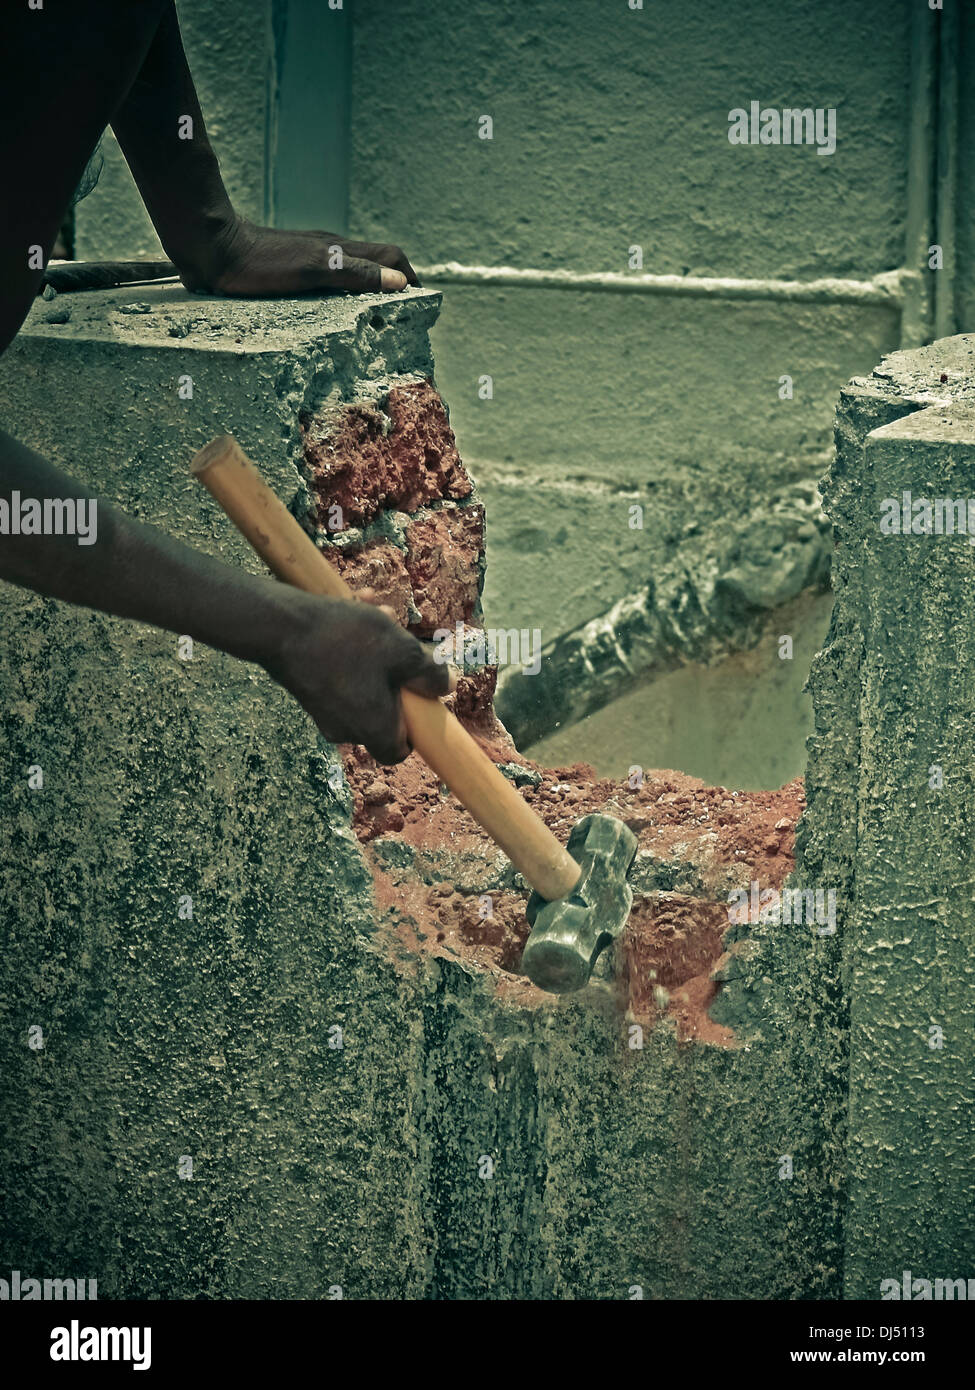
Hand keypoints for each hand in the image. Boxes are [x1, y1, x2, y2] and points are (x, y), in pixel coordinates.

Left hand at [179, 216, 419, 296]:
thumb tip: (399, 282)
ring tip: (378, 324)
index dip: (411, 279)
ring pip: (353, 275)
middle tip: (406, 320)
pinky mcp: (291, 273)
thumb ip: (354, 274)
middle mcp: (330, 253)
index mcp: (340, 251)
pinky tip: (335, 320)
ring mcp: (311, 262)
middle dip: (397, 287)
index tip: (422, 307)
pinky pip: (329, 285)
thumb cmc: (258, 262)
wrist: (209, 249)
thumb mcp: (310, 270)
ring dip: (372, 294)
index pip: (392, 257)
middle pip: (377, 264)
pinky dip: (344, 300)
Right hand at [263, 589, 453, 763]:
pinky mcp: (307, 690)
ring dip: (374, 652)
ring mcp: (322, 711)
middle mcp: (345, 729)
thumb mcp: (402, 650)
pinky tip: (351, 609)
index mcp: (372, 729)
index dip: (412, 731)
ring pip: (362, 685)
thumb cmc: (345, 641)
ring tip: (374, 612)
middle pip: (381, 712)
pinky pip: (339, 675)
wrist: (278, 627)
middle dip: (395, 672)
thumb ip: (429, 672)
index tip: (416, 702)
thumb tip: (448, 686)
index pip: (397, 752)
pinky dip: (349, 649)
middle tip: (398, 639)